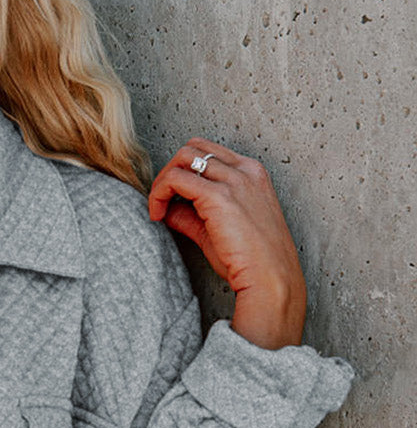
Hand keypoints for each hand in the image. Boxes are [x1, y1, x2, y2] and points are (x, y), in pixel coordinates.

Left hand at [147, 138, 307, 349]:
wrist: (271, 279)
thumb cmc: (251, 261)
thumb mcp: (220, 230)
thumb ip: (193, 216)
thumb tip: (167, 210)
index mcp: (251, 173)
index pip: (208, 152)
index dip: (184, 171)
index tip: (173, 199)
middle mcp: (244, 171)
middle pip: (193, 148)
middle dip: (170, 170)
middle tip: (160, 201)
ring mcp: (234, 181)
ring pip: (182, 158)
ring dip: (162, 181)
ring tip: (157, 209)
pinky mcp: (219, 197)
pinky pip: (175, 179)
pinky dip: (159, 193)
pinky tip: (158, 216)